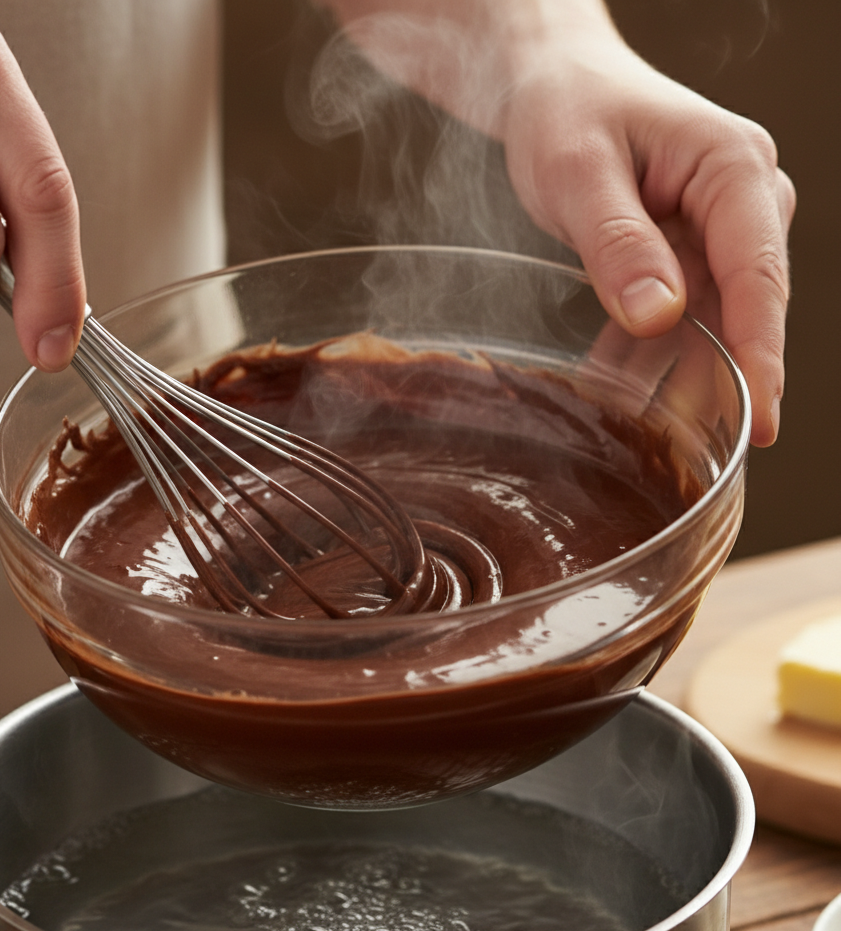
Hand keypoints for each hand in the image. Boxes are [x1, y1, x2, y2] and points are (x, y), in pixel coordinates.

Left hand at [498, 29, 794, 445]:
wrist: (555, 87)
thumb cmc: (568, 111)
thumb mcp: (579, 171)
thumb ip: (618, 241)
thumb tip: (661, 314)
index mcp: (733, 170)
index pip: (759, 276)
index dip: (761, 356)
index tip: (759, 422)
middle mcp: (739, 206)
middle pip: (743, 311)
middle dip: (721, 383)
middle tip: (697, 459)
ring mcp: (714, 234)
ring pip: (708, 327)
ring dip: (678, 382)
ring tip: (651, 445)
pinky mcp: (684, 257)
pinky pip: (673, 322)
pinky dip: (645, 360)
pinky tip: (619, 399)